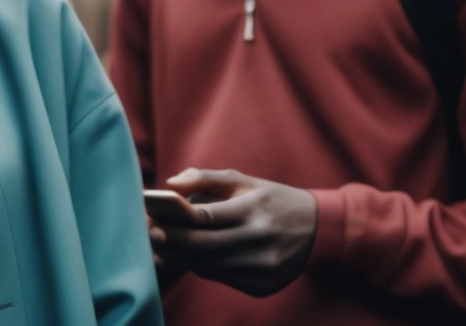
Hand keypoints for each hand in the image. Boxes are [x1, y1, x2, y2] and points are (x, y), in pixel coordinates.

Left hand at [152, 167, 316, 297]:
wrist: (318, 231)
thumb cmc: (272, 200)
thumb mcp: (245, 181)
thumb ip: (206, 178)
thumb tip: (170, 184)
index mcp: (254, 209)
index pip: (205, 217)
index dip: (174, 218)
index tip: (149, 215)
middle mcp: (260, 241)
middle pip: (202, 245)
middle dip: (169, 240)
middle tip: (146, 232)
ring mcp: (262, 268)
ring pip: (207, 265)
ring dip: (180, 255)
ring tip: (158, 244)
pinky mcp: (263, 286)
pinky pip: (219, 277)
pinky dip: (201, 265)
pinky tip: (189, 255)